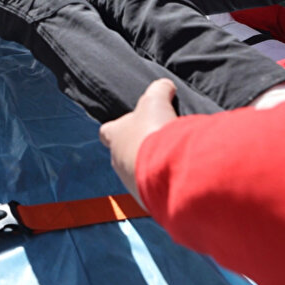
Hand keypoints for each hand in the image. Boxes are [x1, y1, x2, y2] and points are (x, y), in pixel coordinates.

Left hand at [99, 79, 177, 206]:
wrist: (165, 168)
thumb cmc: (152, 131)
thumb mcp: (156, 100)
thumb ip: (159, 90)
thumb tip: (165, 85)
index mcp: (115, 136)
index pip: (107, 131)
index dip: (117, 128)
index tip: (130, 124)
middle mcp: (118, 161)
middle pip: (123, 154)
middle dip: (138, 150)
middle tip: (158, 142)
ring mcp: (130, 182)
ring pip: (138, 174)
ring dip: (152, 168)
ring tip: (171, 160)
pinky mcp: (147, 198)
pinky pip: (153, 190)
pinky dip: (163, 184)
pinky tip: (177, 175)